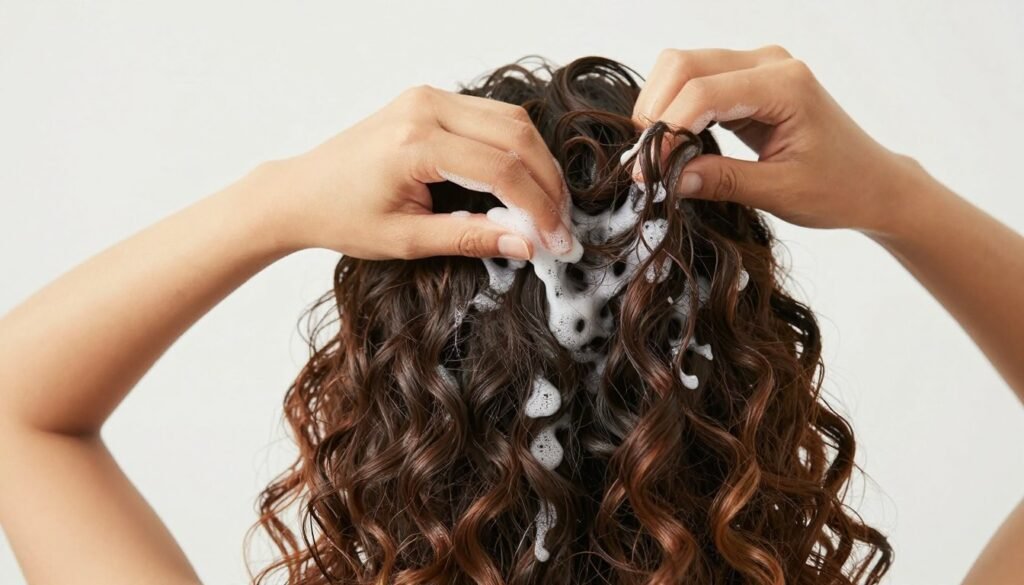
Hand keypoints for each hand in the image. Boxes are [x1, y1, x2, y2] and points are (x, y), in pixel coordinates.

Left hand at [259, 85, 574, 259]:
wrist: (300, 191)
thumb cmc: (342, 216)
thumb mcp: (407, 240)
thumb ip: (471, 238)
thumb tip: (527, 244)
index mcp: (416, 143)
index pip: (502, 170)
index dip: (538, 208)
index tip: (558, 241)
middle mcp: (425, 108)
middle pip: (516, 137)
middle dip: (548, 184)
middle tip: (562, 226)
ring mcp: (427, 98)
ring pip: (511, 121)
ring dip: (538, 163)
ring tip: (549, 207)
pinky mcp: (429, 100)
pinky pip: (491, 116)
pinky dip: (516, 148)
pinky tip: (524, 182)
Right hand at [632, 46, 924, 236]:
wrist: (871, 182)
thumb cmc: (839, 187)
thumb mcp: (780, 193)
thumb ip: (722, 181)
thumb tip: (667, 178)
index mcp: (785, 85)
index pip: (703, 92)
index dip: (667, 130)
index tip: (647, 172)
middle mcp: (768, 63)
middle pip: (683, 65)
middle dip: (654, 112)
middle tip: (645, 163)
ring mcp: (756, 66)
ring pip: (680, 67)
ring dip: (659, 108)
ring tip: (658, 155)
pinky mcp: (744, 79)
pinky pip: (693, 81)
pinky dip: (673, 109)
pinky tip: (674, 144)